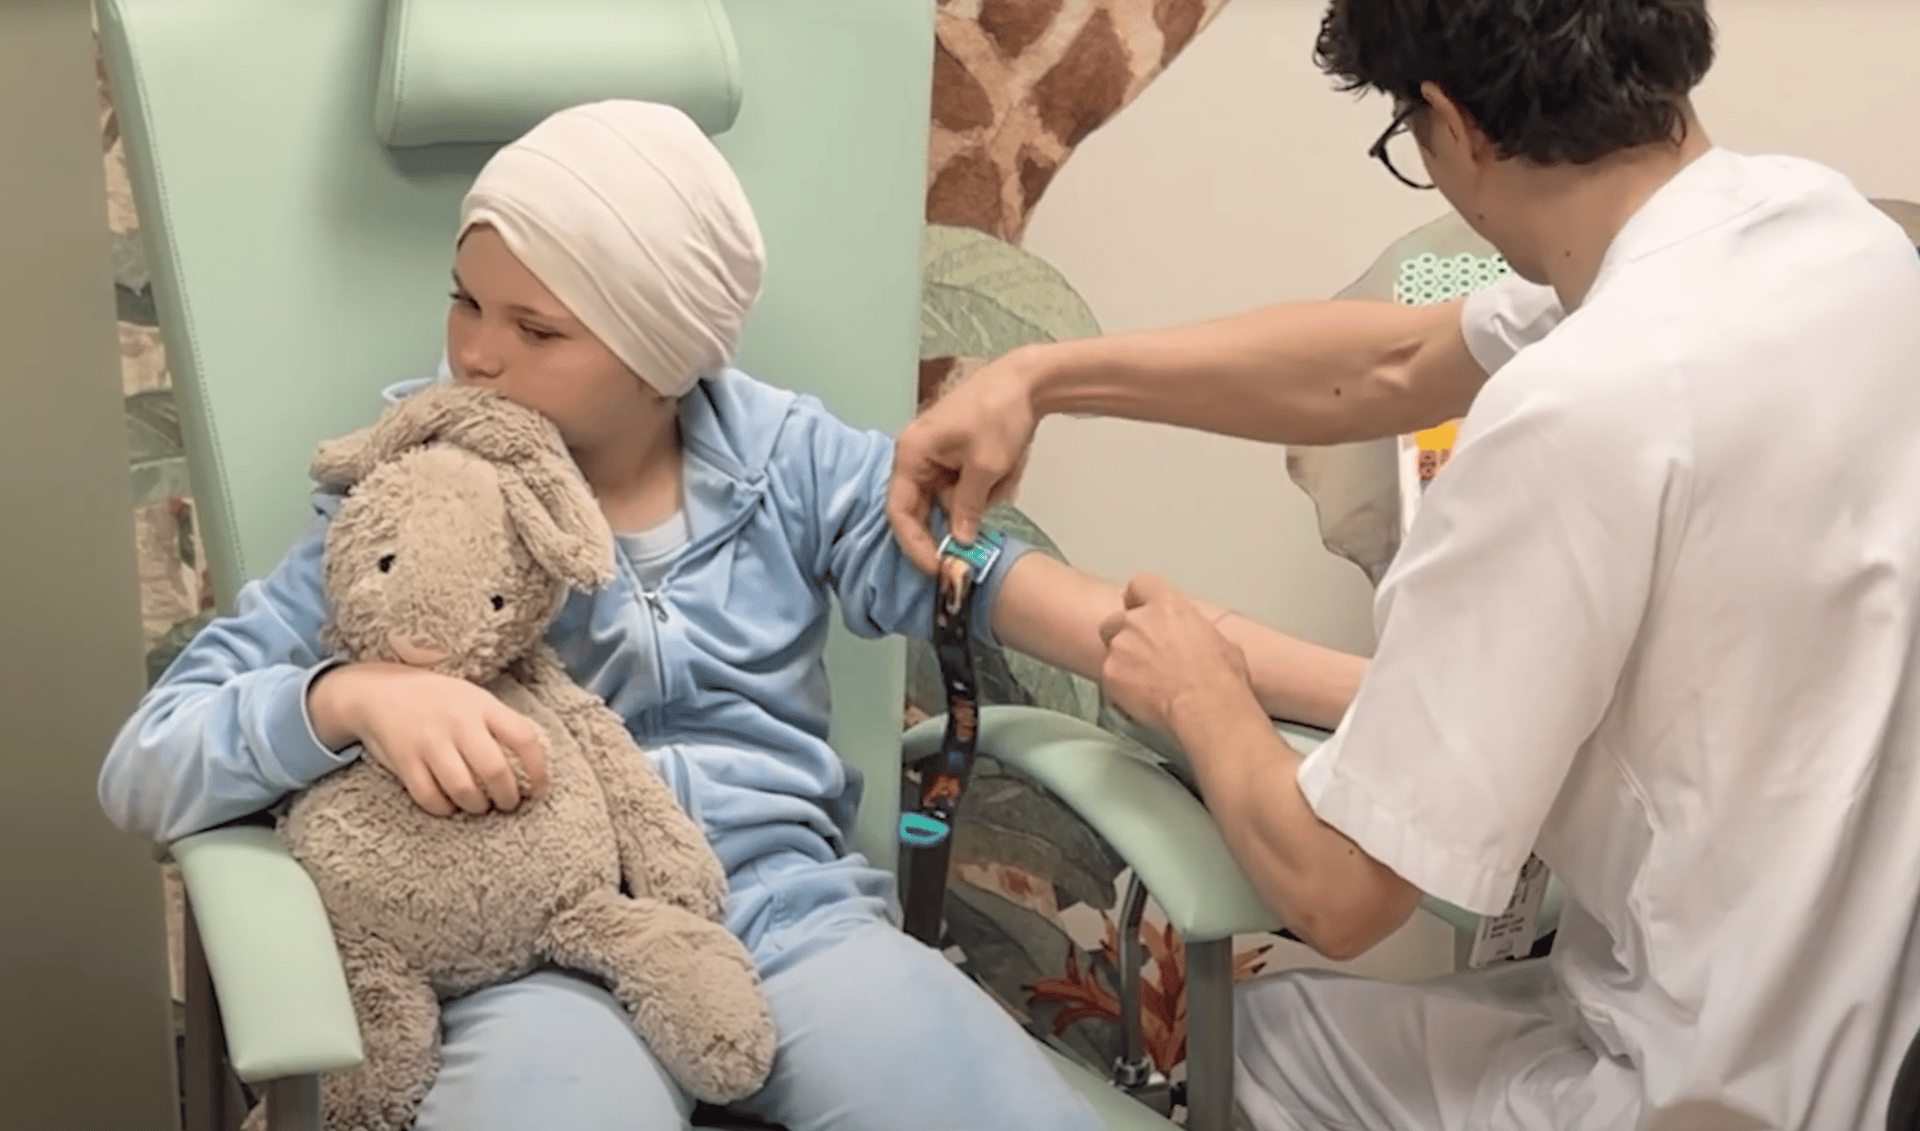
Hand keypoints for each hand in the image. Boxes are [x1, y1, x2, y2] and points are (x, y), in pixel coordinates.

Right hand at [307, 662, 550, 816]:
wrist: (377, 690)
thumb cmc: (436, 699)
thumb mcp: (472, 698)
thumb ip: (499, 723)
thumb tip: (532, 762)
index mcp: (482, 705)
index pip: (524, 738)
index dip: (539, 770)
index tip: (539, 790)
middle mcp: (458, 722)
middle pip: (496, 771)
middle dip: (508, 798)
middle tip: (508, 804)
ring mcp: (430, 741)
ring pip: (464, 790)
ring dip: (477, 806)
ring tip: (480, 806)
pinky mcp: (405, 760)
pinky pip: (430, 797)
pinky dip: (443, 809)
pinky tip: (449, 805)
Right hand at [887, 348, 1046, 572]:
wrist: (1024, 381)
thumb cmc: (1000, 415)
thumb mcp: (986, 467)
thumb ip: (967, 507)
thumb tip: (960, 541)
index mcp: (911, 454)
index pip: (899, 511)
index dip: (915, 544)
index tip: (938, 567)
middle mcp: (914, 455)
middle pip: (920, 507)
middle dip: (950, 522)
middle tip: (972, 545)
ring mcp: (933, 455)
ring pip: (946, 499)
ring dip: (975, 500)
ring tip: (1004, 477)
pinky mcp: (952, 456)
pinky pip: (960, 486)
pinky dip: (982, 488)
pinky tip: (1004, 472)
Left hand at [1098, 573, 1251, 732]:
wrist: (1205, 706)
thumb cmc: (1220, 676)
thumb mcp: (1219, 641)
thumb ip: (1197, 632)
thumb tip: (1201, 641)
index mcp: (1167, 606)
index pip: (1140, 584)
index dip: (1138, 598)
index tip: (1140, 609)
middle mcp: (1138, 620)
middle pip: (1116, 619)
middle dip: (1124, 634)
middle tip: (1141, 655)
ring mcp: (1120, 646)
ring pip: (1110, 649)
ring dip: (1122, 662)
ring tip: (1143, 682)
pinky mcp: (1109, 673)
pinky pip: (1108, 676)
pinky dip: (1119, 685)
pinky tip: (1138, 697)